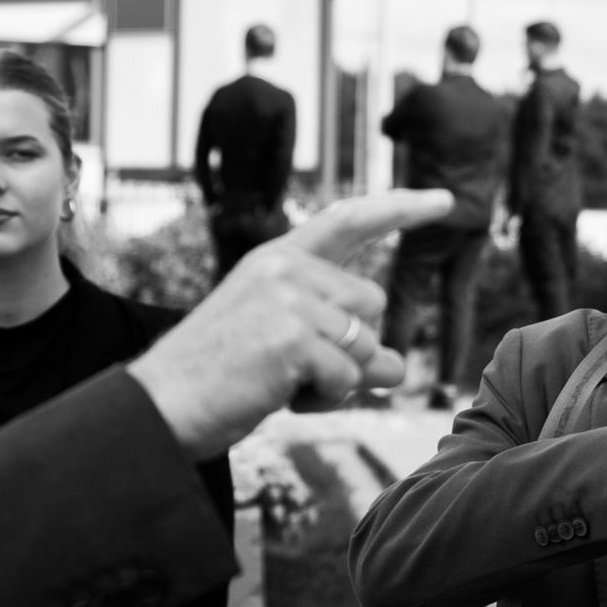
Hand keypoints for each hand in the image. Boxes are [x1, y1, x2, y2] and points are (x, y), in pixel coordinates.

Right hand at [130, 189, 453, 458]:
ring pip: (365, 344)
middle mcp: (284, 267)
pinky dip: (324, 399)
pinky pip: (347, 378)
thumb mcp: (283, 345)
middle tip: (300, 371)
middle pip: (372, 304)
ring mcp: (288, 299)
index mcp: (276, 258)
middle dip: (354, 348)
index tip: (445, 202)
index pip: (348, 221)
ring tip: (282, 384)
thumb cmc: (218, 377)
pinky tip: (279, 396)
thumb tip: (398, 367)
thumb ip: (340, 342)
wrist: (161, 404)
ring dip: (337, 380)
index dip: (401, 208)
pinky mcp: (292, 338)